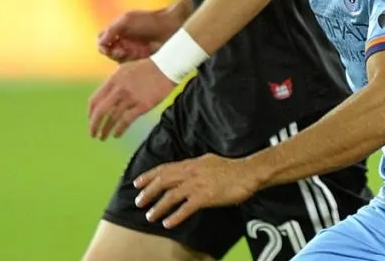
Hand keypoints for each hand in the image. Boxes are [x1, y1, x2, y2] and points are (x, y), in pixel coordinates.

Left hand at [88, 58, 175, 139]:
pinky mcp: (143, 105)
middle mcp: (119, 90)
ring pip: (112, 118)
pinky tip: (116, 135)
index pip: (94, 100)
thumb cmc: (146, 68)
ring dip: (105, 130)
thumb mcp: (125, 70)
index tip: (91, 120)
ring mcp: (131, 98)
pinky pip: (126, 121)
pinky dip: (119, 130)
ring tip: (103, 137)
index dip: (90, 113)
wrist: (167, 67)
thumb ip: (113, 83)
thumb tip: (104, 97)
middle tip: (92, 134)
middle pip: (100, 111)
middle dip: (94, 125)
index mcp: (113, 80)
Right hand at [97, 9, 178, 62]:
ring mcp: (133, 51)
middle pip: (109, 52)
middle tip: (121, 51)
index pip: (102, 41)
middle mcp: (124, 42)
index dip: (102, 45)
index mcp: (118, 31)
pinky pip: (131, 66)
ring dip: (121, 58)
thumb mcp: (127, 20)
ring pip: (119, 60)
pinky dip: (130, 64)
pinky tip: (136, 59)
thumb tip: (101, 43)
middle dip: (112, 53)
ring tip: (129, 53)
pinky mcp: (141, 60)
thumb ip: (111, 30)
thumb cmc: (149, 21)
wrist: (171, 27)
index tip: (107, 46)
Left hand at [133, 155, 259, 227]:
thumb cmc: (231, 168)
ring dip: (158, 207)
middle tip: (138, 202)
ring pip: (171, 196)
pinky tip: (168, 223)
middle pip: (163, 181)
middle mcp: (191, 172)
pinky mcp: (205, 197)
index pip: (164, 168)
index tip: (136, 183)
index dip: (148, 176)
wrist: (247, 173)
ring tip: (150, 216)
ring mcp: (197, 185)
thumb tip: (184, 169)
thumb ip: (194, 166)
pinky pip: (185, 209)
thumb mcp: (208, 161)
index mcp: (191, 163)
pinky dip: (175, 217)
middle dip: (148, 192)